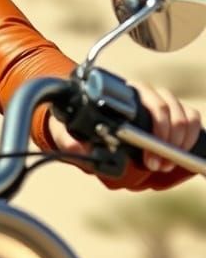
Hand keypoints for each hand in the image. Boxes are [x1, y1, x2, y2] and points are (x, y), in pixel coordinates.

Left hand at [47, 81, 200, 190]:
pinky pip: (191, 118)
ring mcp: (160, 101)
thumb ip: (67, 139)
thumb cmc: (75, 123)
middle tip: (156, 164)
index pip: (146, 98)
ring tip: (166, 164)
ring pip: (182, 113)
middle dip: (166, 140)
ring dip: (180, 140)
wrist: (82, 121)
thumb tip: (77, 148)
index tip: (148, 156)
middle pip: (167, 107)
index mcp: (120, 93)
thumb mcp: (65, 131)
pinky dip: (191, 136)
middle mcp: (143, 93)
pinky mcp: (173, 112)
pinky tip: (181, 154)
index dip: (155, 125)